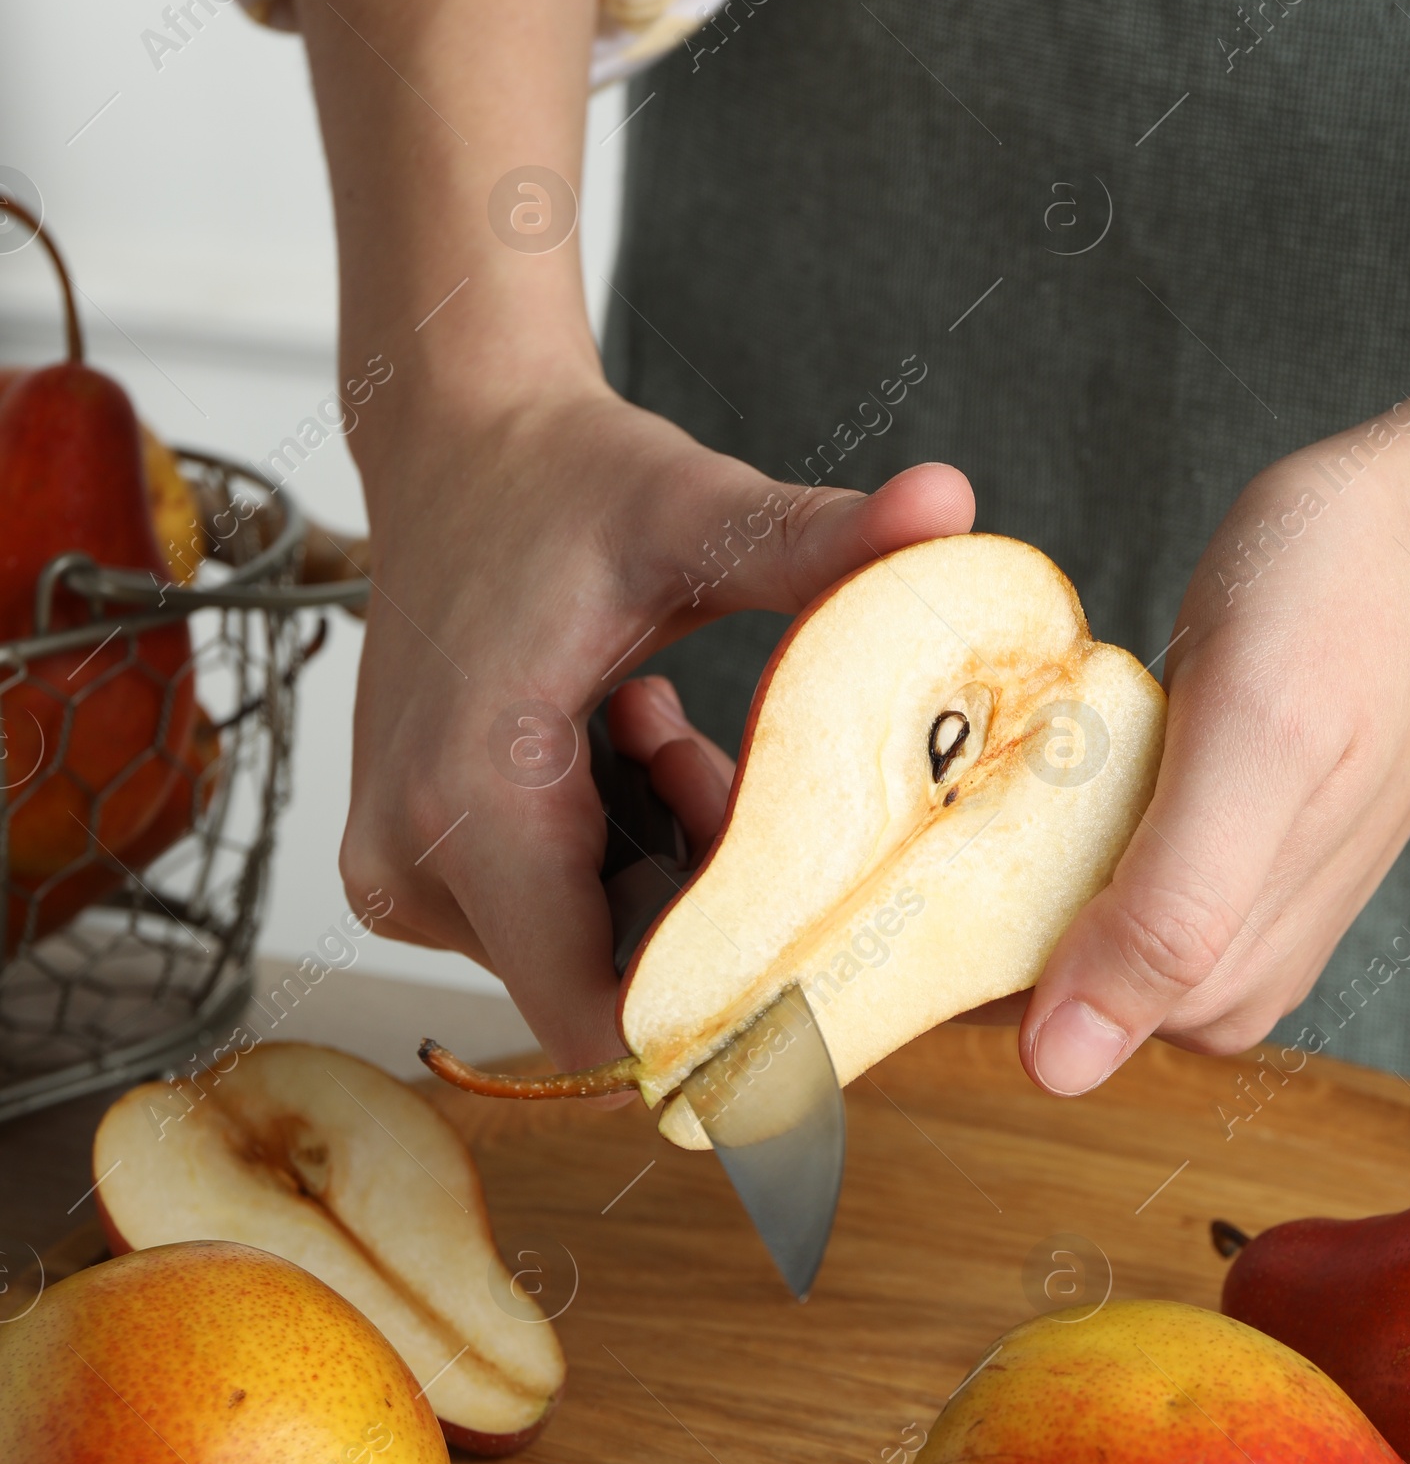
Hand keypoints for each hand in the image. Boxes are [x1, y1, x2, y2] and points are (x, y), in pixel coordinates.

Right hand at [343, 383, 972, 1068]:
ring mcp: (403, 878)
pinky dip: (618, 856)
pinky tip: (617, 742)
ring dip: (664, 871)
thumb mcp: (696, 514)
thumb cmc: (557, 480)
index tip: (809, 926)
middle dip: (703, 908)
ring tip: (656, 728)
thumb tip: (952, 502)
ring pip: (590, 956)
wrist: (449, 443)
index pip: (605, 1020)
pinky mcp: (414, 869)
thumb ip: (818, 536)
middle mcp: (413, 866)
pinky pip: (555, 919)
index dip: (722, 1008)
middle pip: (612, 987)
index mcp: (472, 805)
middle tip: (718, 759)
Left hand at [1018, 251, 1409, 1092]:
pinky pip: (1088, 857)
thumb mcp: (1254, 741)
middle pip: (1035, 973)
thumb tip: (1059, 1069)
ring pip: (1054, 911)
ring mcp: (1211, 912)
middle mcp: (1214, 972)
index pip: (1029, 1020)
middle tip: (934, 772)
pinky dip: (1047, 805)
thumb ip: (1169, 913)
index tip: (880, 869)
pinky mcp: (1203, 853)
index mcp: (1219, 980)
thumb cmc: (1352, 604)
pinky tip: (1052, 746)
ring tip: (991, 747)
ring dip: (1000, 841)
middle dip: (966, 887)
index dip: (943, 946)